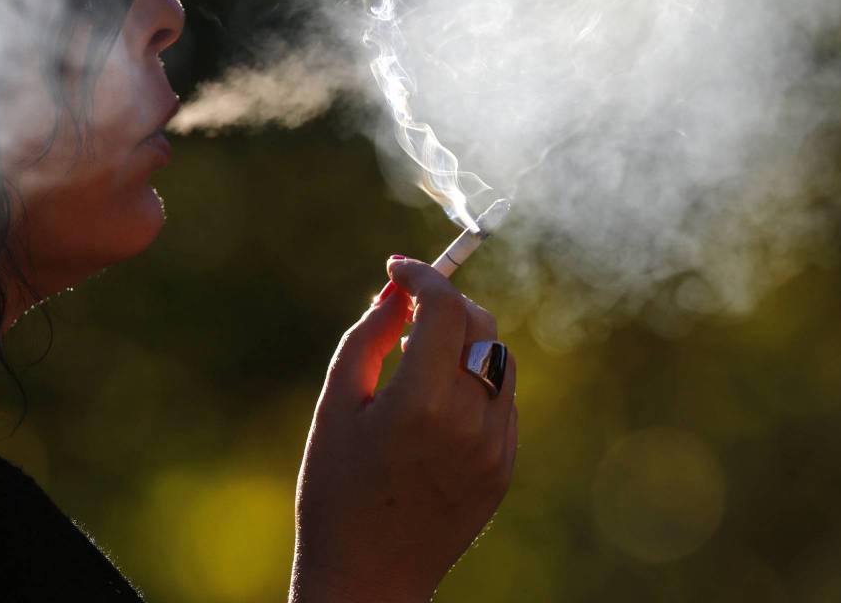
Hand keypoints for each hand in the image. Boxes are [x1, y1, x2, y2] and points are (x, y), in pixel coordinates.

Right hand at [289, 257, 518, 602]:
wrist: (368, 578)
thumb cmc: (336, 491)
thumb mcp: (337, 406)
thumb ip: (367, 338)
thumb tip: (396, 293)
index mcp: (422, 401)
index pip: (445, 307)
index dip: (423, 276)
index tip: (397, 269)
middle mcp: (470, 421)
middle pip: (480, 324)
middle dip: (445, 304)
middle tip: (405, 312)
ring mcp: (495, 448)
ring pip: (499, 359)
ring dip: (464, 342)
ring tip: (417, 362)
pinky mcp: (505, 468)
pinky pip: (504, 401)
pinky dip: (477, 383)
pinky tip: (436, 405)